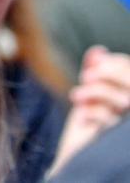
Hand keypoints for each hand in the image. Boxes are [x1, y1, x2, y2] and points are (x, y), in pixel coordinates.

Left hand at [50, 46, 129, 174]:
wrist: (78, 149)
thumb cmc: (88, 116)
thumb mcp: (89, 89)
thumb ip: (95, 69)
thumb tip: (99, 51)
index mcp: (128, 94)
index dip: (115, 63)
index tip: (94, 61)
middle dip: (107, 73)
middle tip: (85, 76)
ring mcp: (126, 124)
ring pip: (123, 100)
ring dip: (96, 93)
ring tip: (77, 96)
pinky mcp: (115, 138)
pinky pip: (109, 120)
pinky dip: (92, 114)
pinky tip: (82, 117)